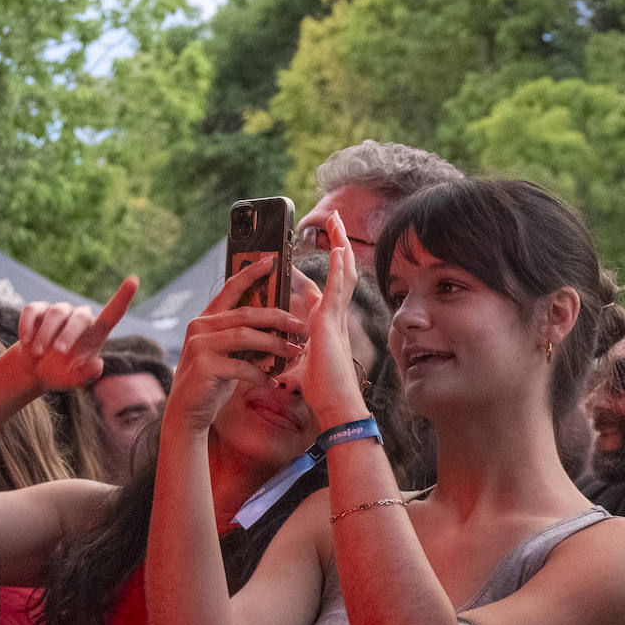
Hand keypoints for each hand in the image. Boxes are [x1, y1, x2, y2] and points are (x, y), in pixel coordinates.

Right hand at [12, 276, 138, 391]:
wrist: (35, 370)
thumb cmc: (60, 374)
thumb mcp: (73, 381)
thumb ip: (86, 376)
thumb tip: (98, 364)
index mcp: (96, 333)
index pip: (113, 313)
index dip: (124, 296)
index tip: (134, 279)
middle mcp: (80, 318)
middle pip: (80, 317)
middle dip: (69, 335)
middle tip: (58, 353)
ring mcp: (60, 311)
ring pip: (56, 313)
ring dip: (46, 334)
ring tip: (38, 354)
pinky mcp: (38, 309)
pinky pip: (33, 310)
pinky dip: (27, 326)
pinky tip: (25, 342)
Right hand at [164, 257, 311, 430]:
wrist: (187, 412)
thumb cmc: (211, 381)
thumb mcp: (226, 353)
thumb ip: (241, 336)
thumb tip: (274, 324)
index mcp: (206, 319)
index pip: (231, 288)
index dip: (251, 272)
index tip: (272, 260)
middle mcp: (200, 327)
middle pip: (246, 313)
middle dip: (277, 317)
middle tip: (300, 324)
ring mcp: (200, 345)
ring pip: (246, 337)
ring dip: (274, 344)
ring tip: (294, 352)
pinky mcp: (204, 366)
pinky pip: (242, 366)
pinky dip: (261, 375)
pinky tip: (272, 382)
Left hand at [300, 211, 368, 427]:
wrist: (335, 402)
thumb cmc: (322, 390)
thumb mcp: (300, 368)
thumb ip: (293, 363)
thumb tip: (280, 375)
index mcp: (326, 323)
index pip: (323, 289)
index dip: (319, 270)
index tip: (311, 254)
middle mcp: (335, 315)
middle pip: (341, 271)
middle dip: (338, 245)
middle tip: (335, 222)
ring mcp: (336, 315)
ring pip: (344, 271)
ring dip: (341, 244)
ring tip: (337, 222)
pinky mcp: (332, 319)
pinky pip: (339, 285)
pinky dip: (339, 264)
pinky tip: (337, 246)